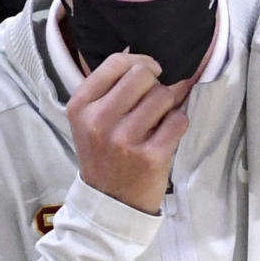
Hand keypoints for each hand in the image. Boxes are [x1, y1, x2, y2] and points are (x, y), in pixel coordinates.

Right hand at [67, 52, 190, 213]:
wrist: (109, 203)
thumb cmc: (104, 155)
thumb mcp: (90, 120)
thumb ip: (111, 88)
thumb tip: (147, 56)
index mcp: (81, 106)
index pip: (117, 63)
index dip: (140, 62)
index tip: (149, 72)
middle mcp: (99, 120)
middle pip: (144, 75)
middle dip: (156, 84)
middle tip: (153, 101)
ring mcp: (124, 140)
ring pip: (164, 96)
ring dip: (168, 106)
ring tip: (157, 122)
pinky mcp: (150, 156)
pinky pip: (178, 120)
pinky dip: (177, 124)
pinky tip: (166, 136)